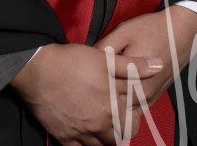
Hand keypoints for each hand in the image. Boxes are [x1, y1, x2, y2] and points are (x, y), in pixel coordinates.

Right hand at [10, 42, 163, 144]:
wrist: (39, 70)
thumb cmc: (72, 62)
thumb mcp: (106, 59)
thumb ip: (133, 67)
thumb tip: (158, 66)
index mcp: (112, 107)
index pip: (133, 123)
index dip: (133, 115)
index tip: (128, 105)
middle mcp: (99, 125)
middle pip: (119, 139)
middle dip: (121, 130)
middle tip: (115, 116)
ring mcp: (81, 134)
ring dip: (104, 138)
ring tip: (101, 122)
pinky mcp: (64, 137)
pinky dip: (85, 145)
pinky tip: (85, 133)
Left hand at [96, 6, 196, 108]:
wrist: (179, 32)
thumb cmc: (151, 29)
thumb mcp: (123, 32)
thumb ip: (104, 48)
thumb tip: (88, 61)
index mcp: (131, 77)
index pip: (105, 95)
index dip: (91, 92)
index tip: (81, 86)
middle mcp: (141, 92)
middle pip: (114, 110)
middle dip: (100, 104)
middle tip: (87, 95)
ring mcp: (148, 98)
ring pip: (125, 115)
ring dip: (112, 109)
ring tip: (98, 99)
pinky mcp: (152, 98)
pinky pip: (135, 112)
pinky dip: (124, 109)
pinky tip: (115, 99)